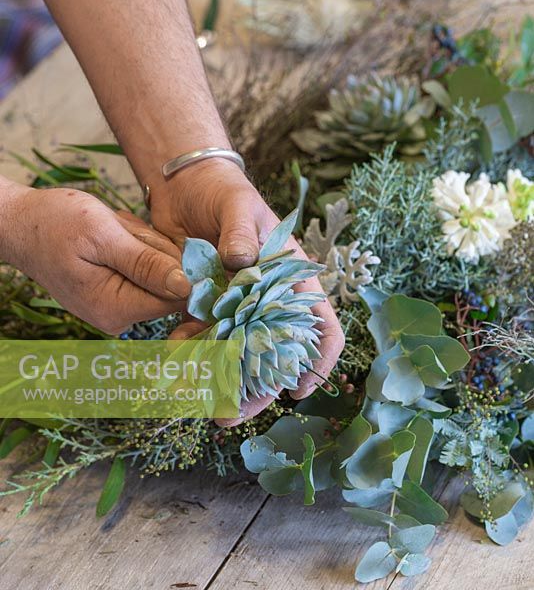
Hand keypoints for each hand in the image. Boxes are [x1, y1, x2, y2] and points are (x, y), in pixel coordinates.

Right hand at [8, 188, 189, 332]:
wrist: (23, 224)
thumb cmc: (55, 225)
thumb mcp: (104, 236)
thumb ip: (145, 264)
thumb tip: (185, 287)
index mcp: (116, 308)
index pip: (177, 297)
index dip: (177, 263)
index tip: (148, 239)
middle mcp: (119, 316)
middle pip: (170, 283)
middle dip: (153, 250)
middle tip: (122, 233)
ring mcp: (117, 306)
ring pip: (158, 271)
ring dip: (142, 244)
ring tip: (112, 233)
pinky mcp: (117, 292)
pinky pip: (143, 267)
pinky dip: (134, 246)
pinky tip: (112, 237)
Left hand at [151, 159, 344, 420]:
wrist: (184, 186)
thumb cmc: (223, 191)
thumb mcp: (238, 205)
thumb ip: (241, 231)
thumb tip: (243, 260)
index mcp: (290, 276)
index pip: (319, 322)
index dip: (317, 359)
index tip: (300, 389)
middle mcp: (266, 297)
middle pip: (274, 353)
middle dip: (257, 388)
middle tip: (231, 414)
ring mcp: (234, 304)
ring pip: (236, 354)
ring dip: (221, 379)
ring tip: (202, 404)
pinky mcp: (204, 305)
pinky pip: (202, 338)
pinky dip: (192, 353)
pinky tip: (176, 361)